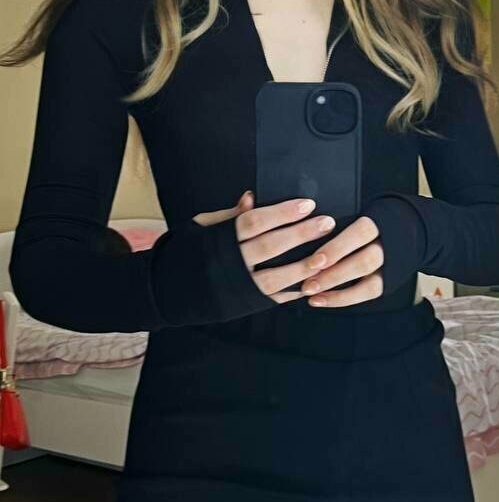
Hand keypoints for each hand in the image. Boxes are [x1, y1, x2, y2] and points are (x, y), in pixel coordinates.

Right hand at [193, 191, 339, 304]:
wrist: (167, 292)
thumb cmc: (186, 252)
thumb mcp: (200, 227)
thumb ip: (229, 215)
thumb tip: (251, 196)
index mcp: (220, 239)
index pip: (256, 222)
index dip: (282, 213)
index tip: (308, 204)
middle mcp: (231, 263)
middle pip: (271, 246)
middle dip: (301, 234)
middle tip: (327, 223)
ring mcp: (239, 286)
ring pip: (277, 277)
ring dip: (303, 267)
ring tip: (327, 255)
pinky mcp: (245, 304)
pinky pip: (274, 299)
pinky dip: (294, 292)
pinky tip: (314, 282)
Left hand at [298, 215, 383, 306]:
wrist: (391, 229)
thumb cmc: (360, 219)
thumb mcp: (353, 211)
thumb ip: (333, 224)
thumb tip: (303, 234)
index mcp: (380, 221)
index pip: (361, 233)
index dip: (338, 248)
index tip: (316, 260)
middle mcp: (388, 244)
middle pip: (366, 261)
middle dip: (334, 274)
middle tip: (307, 284)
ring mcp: (389, 265)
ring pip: (369, 282)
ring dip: (336, 289)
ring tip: (310, 291)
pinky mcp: (387, 281)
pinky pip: (368, 293)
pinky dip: (342, 298)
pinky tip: (319, 299)